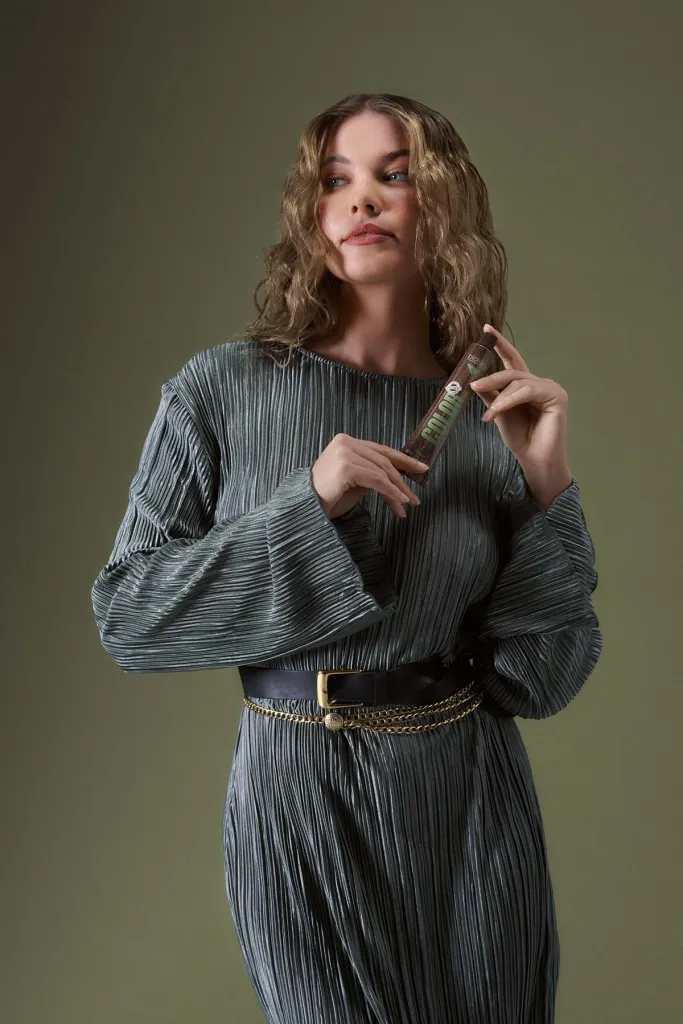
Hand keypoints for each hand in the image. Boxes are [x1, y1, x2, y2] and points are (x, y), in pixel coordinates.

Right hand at [311, 434, 425, 519]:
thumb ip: (373, 473)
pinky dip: (390, 492)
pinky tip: (398, 502)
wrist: (307, 506)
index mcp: (346, 441)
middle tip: (414, 497)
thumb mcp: (356, 481)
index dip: (404, 460)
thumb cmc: (329, 496)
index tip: (421, 468)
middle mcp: (345, 442)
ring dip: (397, 490)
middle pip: (383, 461)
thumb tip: (398, 477)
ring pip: (382, 471)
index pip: (381, 450)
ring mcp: (345, 453)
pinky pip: (376, 480)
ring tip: (407, 505)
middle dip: (402, 480)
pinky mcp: (346, 467)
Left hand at [470, 325, 570, 474]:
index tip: (486, 329)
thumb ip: (490, 394)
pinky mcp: (557, 396)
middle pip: (512, 372)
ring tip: (489, 414)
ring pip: (519, 382)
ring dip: (499, 397)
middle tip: (472, 385)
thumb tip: (474, 380)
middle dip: (490, 377)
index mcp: (525, 385)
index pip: (512, 360)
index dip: (500, 345)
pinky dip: (511, 400)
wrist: (534, 460)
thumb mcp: (498, 412)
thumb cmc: (519, 438)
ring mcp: (550, 388)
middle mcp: (539, 383)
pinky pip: (528, 391)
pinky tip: (499, 411)